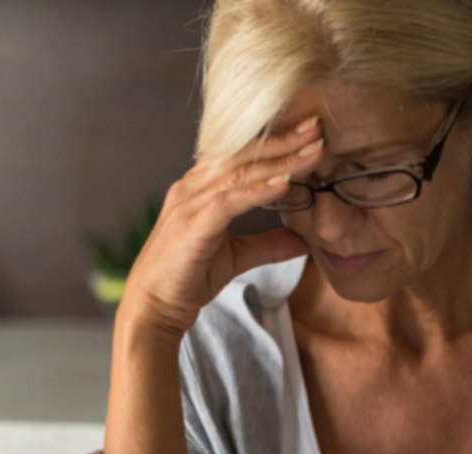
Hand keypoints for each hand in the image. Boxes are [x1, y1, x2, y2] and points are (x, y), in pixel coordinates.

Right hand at [120, 117, 323, 338]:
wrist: (154, 308)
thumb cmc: (187, 279)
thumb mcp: (236, 257)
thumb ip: (268, 244)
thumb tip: (304, 239)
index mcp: (201, 189)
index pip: (242, 156)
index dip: (276, 142)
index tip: (311, 134)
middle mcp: (193, 188)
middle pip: (243, 154)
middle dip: (283, 140)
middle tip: (318, 128)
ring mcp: (190, 204)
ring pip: (239, 173)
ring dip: (279, 160)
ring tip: (313, 152)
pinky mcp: (192, 226)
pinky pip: (229, 201)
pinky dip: (259, 191)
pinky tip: (286, 182)